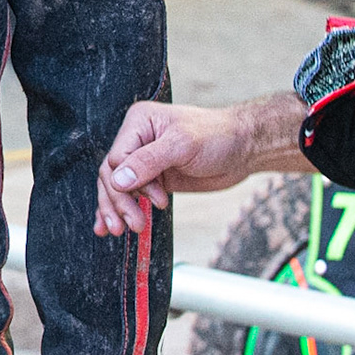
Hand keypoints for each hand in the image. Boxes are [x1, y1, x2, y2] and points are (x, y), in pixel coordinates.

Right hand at [93, 94, 311, 235]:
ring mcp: (145, 161)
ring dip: (118, 210)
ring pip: (117, 188)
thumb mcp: (183, 145)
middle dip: (119, 202)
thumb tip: (118, 180)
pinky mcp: (154, 179)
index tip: (151, 197)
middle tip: (133, 224)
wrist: (244, 148)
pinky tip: (110, 226)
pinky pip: (131, 195)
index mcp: (139, 123)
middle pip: (112, 175)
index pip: (116, 158)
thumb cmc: (217, 136)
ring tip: (122, 230)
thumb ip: (149, 162)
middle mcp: (137, 141)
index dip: (127, 182)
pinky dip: (121, 210)